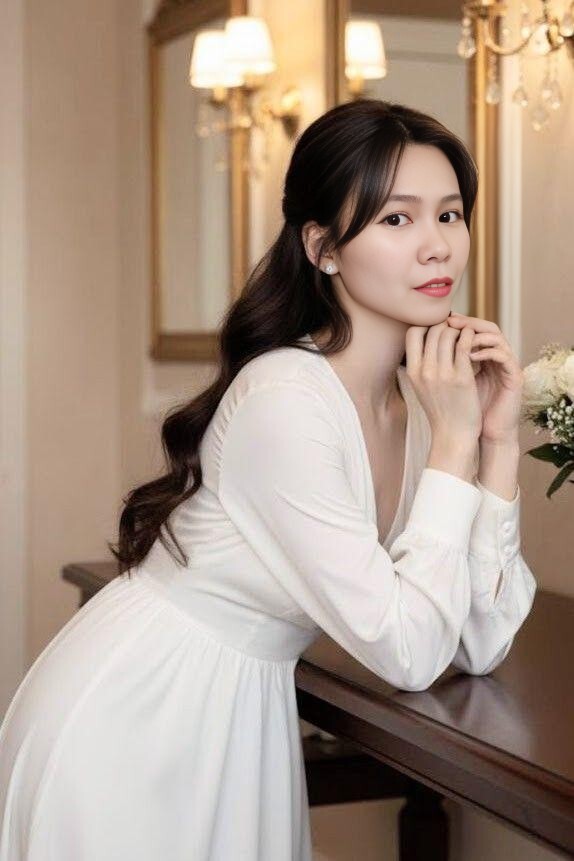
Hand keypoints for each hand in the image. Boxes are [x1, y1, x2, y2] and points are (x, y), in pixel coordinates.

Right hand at [405, 320, 482, 443]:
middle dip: (447, 325)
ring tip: (467, 335)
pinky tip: (476, 341)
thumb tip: (426, 338)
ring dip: (460, 330)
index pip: (413, 332)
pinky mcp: (461, 378)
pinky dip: (471, 337)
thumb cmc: (441, 409)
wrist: (453, 434)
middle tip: (458, 330)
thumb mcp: (421, 386)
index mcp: (412, 371)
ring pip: (449, 334)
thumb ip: (421, 364)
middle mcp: (424, 371)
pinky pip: (465, 345)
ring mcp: (442, 374)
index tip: (439, 328)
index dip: (427, 324)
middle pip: (433, 330)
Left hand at [447, 313, 522, 443]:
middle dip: (467, 323)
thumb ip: (443, 362)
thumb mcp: (450, 381)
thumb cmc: (461, 409)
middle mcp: (497, 357)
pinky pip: (503, 355)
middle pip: (486, 326)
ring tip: (458, 338)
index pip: (474, 328)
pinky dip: (486, 352)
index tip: (439, 321)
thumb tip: (418, 345)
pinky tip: (469, 356)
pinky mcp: (515, 377)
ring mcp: (508, 366)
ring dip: (476, 334)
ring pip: (496, 336)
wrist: (476, 434)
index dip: (458, 322)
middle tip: (450, 322)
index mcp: (483, 356)